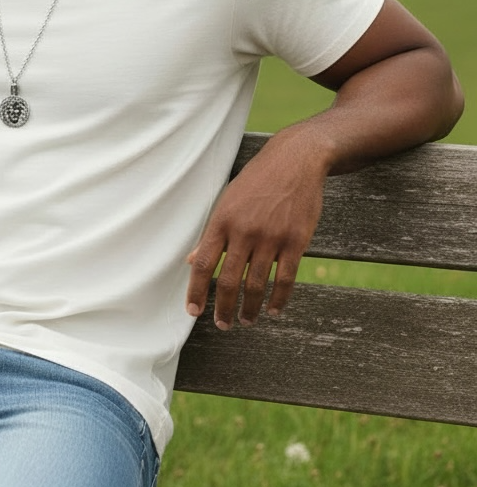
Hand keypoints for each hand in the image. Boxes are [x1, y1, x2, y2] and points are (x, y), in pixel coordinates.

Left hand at [185, 134, 326, 329]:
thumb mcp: (226, 201)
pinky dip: (279, 299)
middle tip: (222, 325)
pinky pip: (286, 279)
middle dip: (224, 308)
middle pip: (230, 280)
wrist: (295, 161)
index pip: (203, 264)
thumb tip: (191, 260)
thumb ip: (210, 233)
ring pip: (257, 284)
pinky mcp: (296, 241)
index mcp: (222, 221)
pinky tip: (273, 310)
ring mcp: (271, 237)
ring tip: (246, 321)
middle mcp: (244, 231)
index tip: (193, 311)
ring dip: (250, 308)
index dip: (196, 291)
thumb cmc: (256, 182)